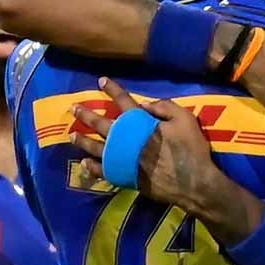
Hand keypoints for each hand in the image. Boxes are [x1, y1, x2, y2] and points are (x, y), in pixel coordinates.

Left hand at [71, 78, 219, 213]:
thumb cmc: (191, 149)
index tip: (101, 80)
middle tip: (74, 108)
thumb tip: (146, 105)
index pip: (124, 101)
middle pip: (103, 125)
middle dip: (87, 115)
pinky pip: (104, 171)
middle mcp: (127, 140)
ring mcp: (124, 160)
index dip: (113, 90)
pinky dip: (93, 167)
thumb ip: (165, 106)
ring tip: (71, 135)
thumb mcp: (185, 119)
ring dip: (83, 140)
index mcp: (141, 124)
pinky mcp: (126, 177)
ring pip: (97, 148)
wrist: (193, 183)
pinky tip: (84, 163)